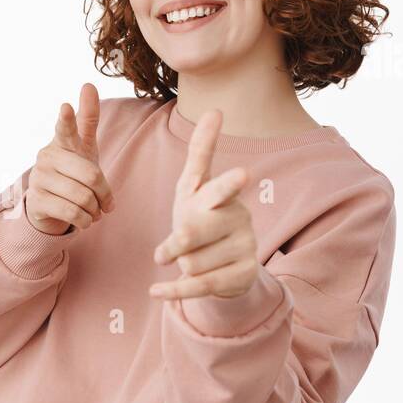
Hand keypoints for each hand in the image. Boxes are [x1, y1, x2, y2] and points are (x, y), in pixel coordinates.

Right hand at [25, 82, 115, 235]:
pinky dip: (85, 220)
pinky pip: (72, 212)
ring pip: (82, 197)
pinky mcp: (36, 201)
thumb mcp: (84, 145)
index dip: (67, 119)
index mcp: (62, 141)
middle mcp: (47, 156)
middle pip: (90, 175)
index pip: (65, 128)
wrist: (50, 204)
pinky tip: (85, 219)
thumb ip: (87, 117)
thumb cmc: (72, 169)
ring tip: (94, 211)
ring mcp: (39, 178)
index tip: (65, 106)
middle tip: (106, 202)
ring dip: (95, 210)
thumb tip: (88, 84)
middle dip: (103, 193)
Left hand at [148, 108, 257, 300]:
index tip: (242, 174)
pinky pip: (199, 286)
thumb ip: (201, 152)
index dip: (228, 183)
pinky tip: (157, 293)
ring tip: (191, 259)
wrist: (226, 261)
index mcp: (221, 195)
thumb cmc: (202, 215)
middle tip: (164, 253)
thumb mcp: (195, 186)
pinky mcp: (244, 274)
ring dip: (180, 264)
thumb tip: (216, 110)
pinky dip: (174, 291)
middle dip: (178, 243)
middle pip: (195, 231)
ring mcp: (245, 246)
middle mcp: (238, 218)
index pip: (221, 186)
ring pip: (191, 261)